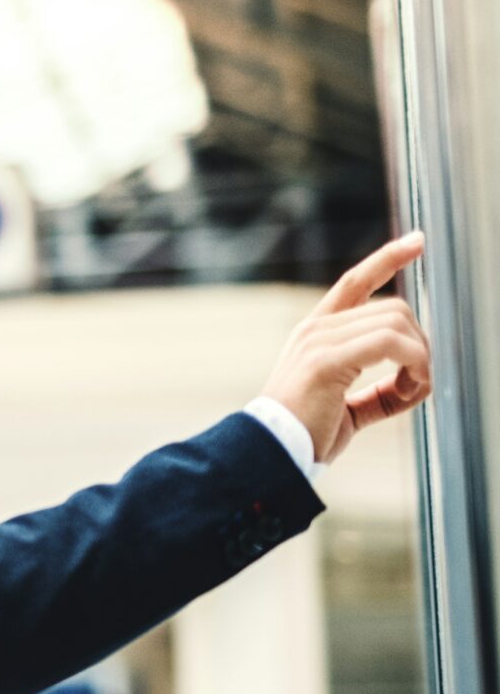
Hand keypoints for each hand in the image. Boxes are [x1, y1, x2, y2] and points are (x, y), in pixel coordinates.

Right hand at [260, 232, 431, 463]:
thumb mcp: (348, 407)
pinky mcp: (326, 359)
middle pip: (394, 309)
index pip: (354, 282)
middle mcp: (315, 329)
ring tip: (414, 390)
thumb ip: (378, 393)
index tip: (417, 240)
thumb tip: (414, 386)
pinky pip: (390, 344)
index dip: (387, 258)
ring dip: (421, 359)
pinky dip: (415, 364)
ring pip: (397, 323)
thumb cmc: (305, 436)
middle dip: (421, 344)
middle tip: (419, 382)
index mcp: (315, 334)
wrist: (271, 453)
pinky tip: (412, 388)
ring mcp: (318, 340)